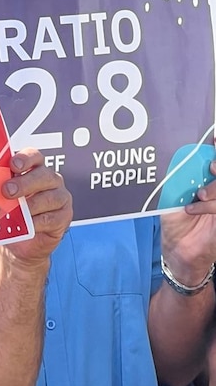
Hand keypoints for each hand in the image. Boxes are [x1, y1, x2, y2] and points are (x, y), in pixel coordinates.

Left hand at [0, 148, 72, 272]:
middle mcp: (50, 181)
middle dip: (25, 183)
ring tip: (16, 213)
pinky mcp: (63, 218)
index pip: (34, 157)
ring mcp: (60, 199)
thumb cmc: (9, 215)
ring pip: (50, 197)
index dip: (26, 158)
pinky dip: (37, 222)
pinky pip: (52, 218)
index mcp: (34, 170)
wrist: (17, 244)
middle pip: (44, 175)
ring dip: (31, 205)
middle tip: (7, 191)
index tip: (13, 165)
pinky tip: (27, 225)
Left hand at [161, 157, 215, 277]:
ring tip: (199, 195)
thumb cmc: (176, 219)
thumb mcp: (174, 194)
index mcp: (210, 178)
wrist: (180, 247)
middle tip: (211, 168)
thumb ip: (179, 176)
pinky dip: (210, 205)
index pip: (215, 157)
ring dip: (215, 188)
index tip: (213, 138)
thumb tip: (175, 157)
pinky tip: (193, 208)